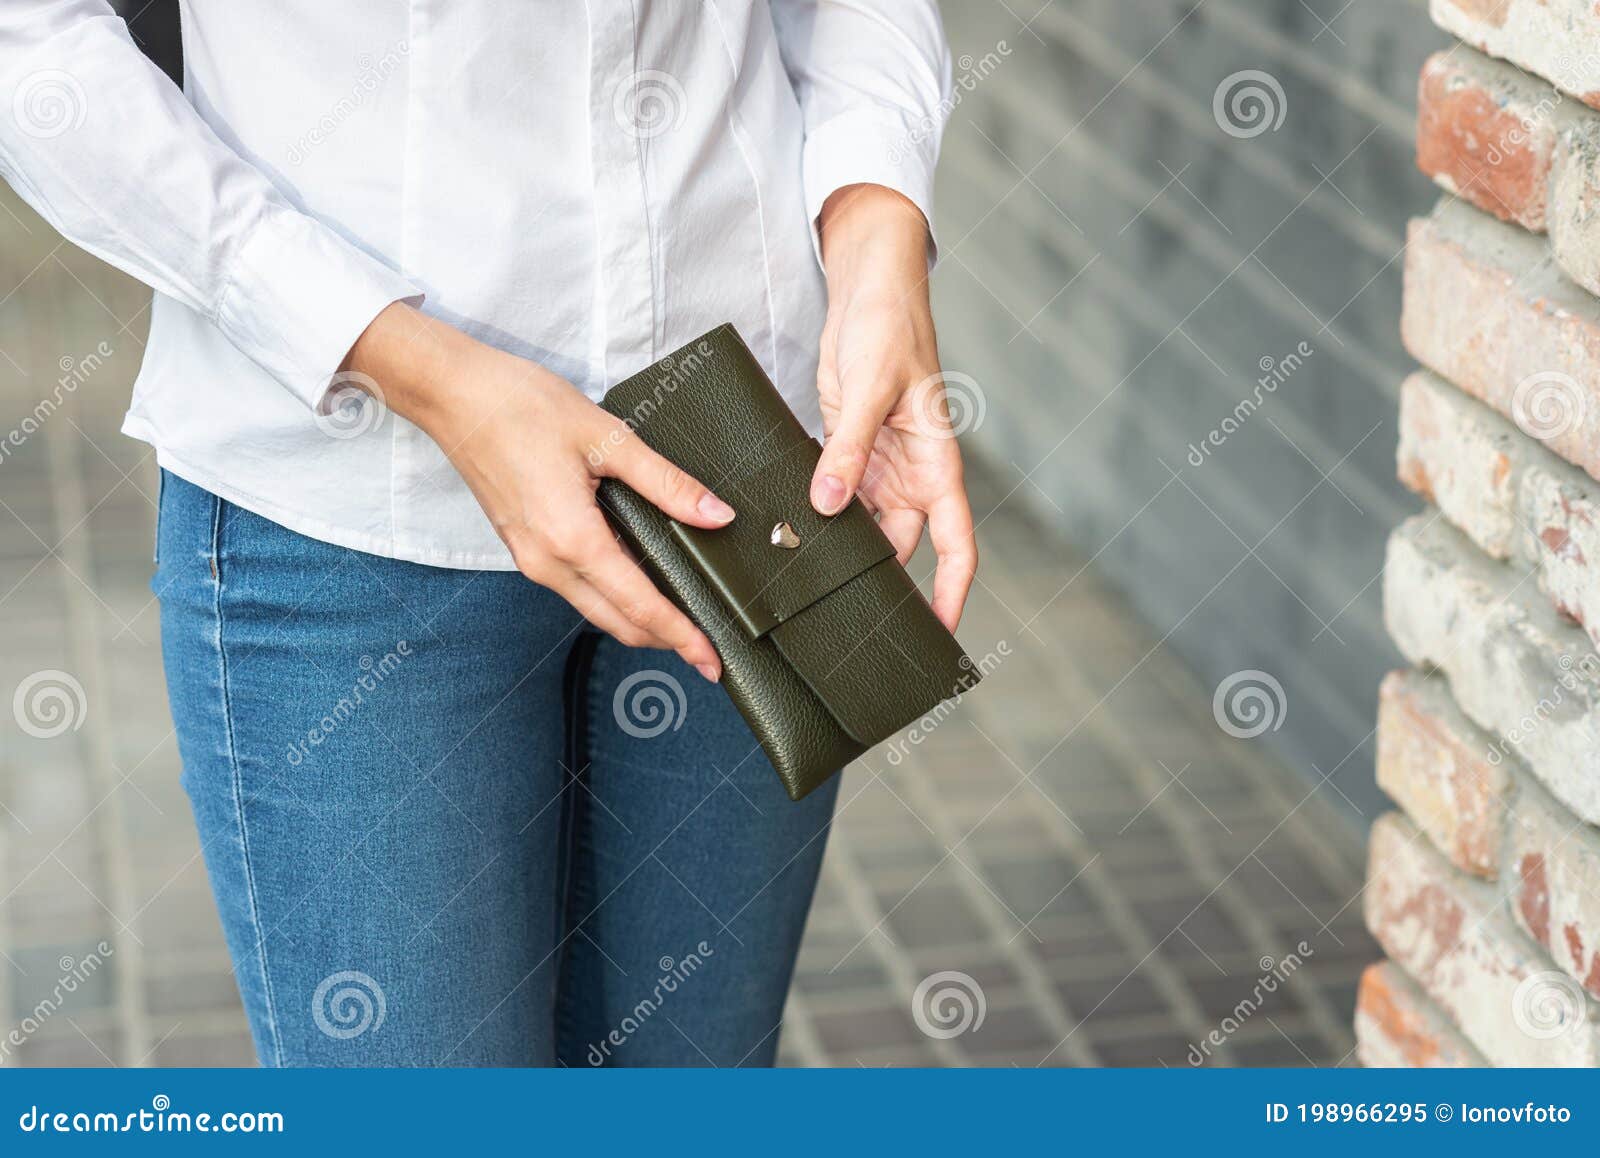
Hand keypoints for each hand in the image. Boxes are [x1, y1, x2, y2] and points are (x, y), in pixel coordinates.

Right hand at [343, 303, 731, 680]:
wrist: (453, 394)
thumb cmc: (521, 406)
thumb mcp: (607, 438)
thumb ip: (666, 483)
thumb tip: (716, 515)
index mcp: (572, 538)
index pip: (639, 606)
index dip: (680, 635)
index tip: (711, 659)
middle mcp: (547, 562)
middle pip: (616, 623)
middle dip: (664, 641)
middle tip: (706, 654)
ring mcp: (531, 558)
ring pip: (594, 609)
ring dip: (637, 622)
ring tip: (681, 622)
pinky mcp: (523, 546)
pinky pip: (575, 587)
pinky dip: (611, 598)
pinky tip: (637, 584)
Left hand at [812, 184, 977, 630]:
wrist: (867, 286)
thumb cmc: (889, 328)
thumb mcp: (868, 388)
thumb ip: (848, 449)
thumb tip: (828, 505)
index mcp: (937, 465)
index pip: (957, 544)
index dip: (952, 591)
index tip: (940, 632)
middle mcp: (910, 475)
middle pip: (901, 546)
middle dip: (879, 581)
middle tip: (848, 625)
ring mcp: (876, 466)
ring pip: (862, 527)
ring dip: (839, 550)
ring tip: (808, 589)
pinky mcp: (843, 451)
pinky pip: (833, 497)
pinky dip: (815, 516)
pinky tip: (789, 537)